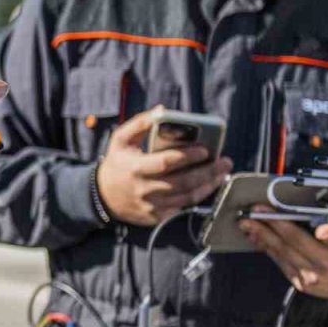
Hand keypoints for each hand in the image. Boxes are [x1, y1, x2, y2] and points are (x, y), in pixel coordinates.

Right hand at [96, 107, 232, 225]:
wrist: (102, 196)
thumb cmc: (117, 163)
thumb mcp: (121, 139)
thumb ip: (140, 122)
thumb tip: (162, 109)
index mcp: (136, 168)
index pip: (167, 162)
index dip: (188, 156)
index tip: (206, 149)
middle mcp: (145, 189)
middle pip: (183, 182)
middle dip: (208, 172)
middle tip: (225, 161)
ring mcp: (151, 205)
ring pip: (187, 197)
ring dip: (208, 185)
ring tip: (222, 173)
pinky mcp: (156, 217)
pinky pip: (182, 207)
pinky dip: (197, 197)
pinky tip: (208, 186)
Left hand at [240, 206, 327, 305]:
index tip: (320, 228)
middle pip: (299, 243)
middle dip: (277, 225)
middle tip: (258, 210)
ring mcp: (313, 276)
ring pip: (284, 253)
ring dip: (263, 235)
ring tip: (247, 221)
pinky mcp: (302, 283)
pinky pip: (280, 263)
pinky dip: (266, 248)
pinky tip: (254, 235)